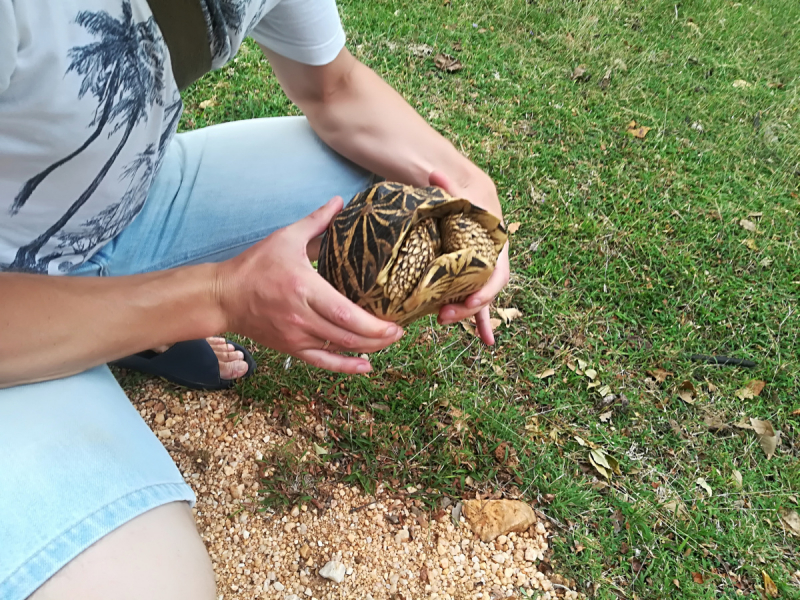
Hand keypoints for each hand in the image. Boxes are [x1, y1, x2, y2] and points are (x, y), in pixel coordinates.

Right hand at [215, 197, 403, 373]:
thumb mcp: (285, 238)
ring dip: (368, 350)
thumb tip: (340, 201)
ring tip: (389, 342)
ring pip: (339, 350)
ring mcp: (297, 336)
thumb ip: (317, 221)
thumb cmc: (255, 265)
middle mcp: (302, 317)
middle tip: (401, 331)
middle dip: (379, 338)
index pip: (345, 313)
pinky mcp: (292, 347)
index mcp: (304, 289)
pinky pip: (322, 362)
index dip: (373, 324)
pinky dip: (345, 367)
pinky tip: (365, 366)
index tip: (395, 322)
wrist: (224, 296)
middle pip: (348, 336)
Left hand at [428, 170, 509, 344]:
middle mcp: (491, 256)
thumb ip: (448, 185)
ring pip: (479, 297)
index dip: (486, 291)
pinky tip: (485, 340)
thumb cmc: (461, 189)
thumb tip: (435, 174)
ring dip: (467, 314)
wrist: (462, 188)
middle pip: (486, 290)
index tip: (471, 302)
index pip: (497, 272)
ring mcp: (480, 267)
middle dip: (469, 308)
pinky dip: (478, 318)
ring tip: (444, 322)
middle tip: (443, 316)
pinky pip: (475, 298)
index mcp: (495, 240)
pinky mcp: (468, 273)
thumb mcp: (456, 185)